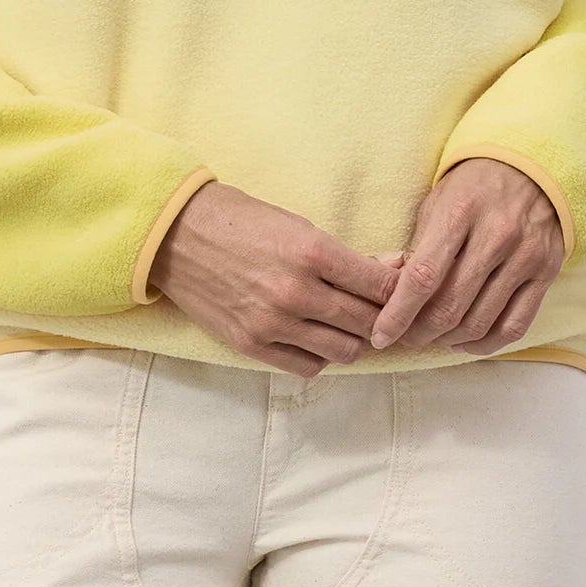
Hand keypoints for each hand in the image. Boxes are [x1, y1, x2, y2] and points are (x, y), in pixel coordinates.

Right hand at [148, 180, 406, 376]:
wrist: (178, 234)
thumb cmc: (242, 220)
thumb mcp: (298, 225)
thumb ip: (343, 255)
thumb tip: (391, 271)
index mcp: (312, 251)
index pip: (380, 286)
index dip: (400, 290)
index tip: (406, 291)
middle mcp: (297, 292)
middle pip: (367, 322)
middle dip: (383, 317)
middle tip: (385, 312)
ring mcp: (274, 323)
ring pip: (344, 350)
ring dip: (353, 339)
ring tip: (348, 325)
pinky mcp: (252, 345)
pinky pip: (308, 366)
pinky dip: (320, 355)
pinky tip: (316, 337)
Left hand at [368, 157, 564, 353]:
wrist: (531, 169)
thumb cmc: (472, 189)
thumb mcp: (437, 203)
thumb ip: (416, 246)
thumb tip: (390, 293)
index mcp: (461, 211)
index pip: (423, 276)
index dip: (399, 313)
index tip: (380, 335)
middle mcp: (497, 234)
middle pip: (451, 306)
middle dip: (421, 333)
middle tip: (405, 338)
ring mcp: (525, 255)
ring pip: (481, 322)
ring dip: (450, 340)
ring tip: (432, 337)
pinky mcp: (546, 272)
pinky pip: (515, 325)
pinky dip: (486, 344)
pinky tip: (466, 341)